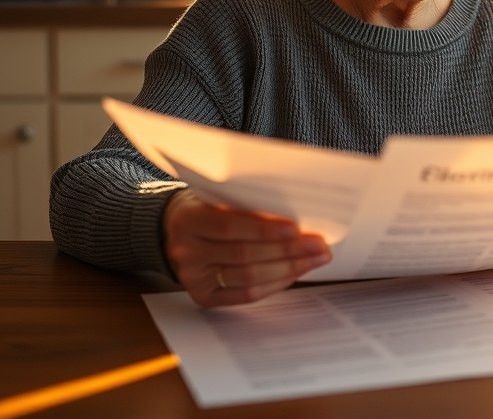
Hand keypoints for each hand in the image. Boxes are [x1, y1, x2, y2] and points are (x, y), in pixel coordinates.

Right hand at [163, 189, 331, 306]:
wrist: (173, 229)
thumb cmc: (206, 207)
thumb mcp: (218, 197)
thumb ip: (247, 205)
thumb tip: (296, 216)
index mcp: (188, 220)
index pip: (230, 226)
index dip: (265, 229)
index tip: (296, 228)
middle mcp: (187, 251)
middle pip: (244, 254)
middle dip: (288, 251)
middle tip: (319, 246)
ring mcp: (193, 278)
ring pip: (248, 277)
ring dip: (288, 269)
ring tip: (315, 259)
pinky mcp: (202, 296)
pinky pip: (245, 295)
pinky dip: (275, 284)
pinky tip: (295, 272)